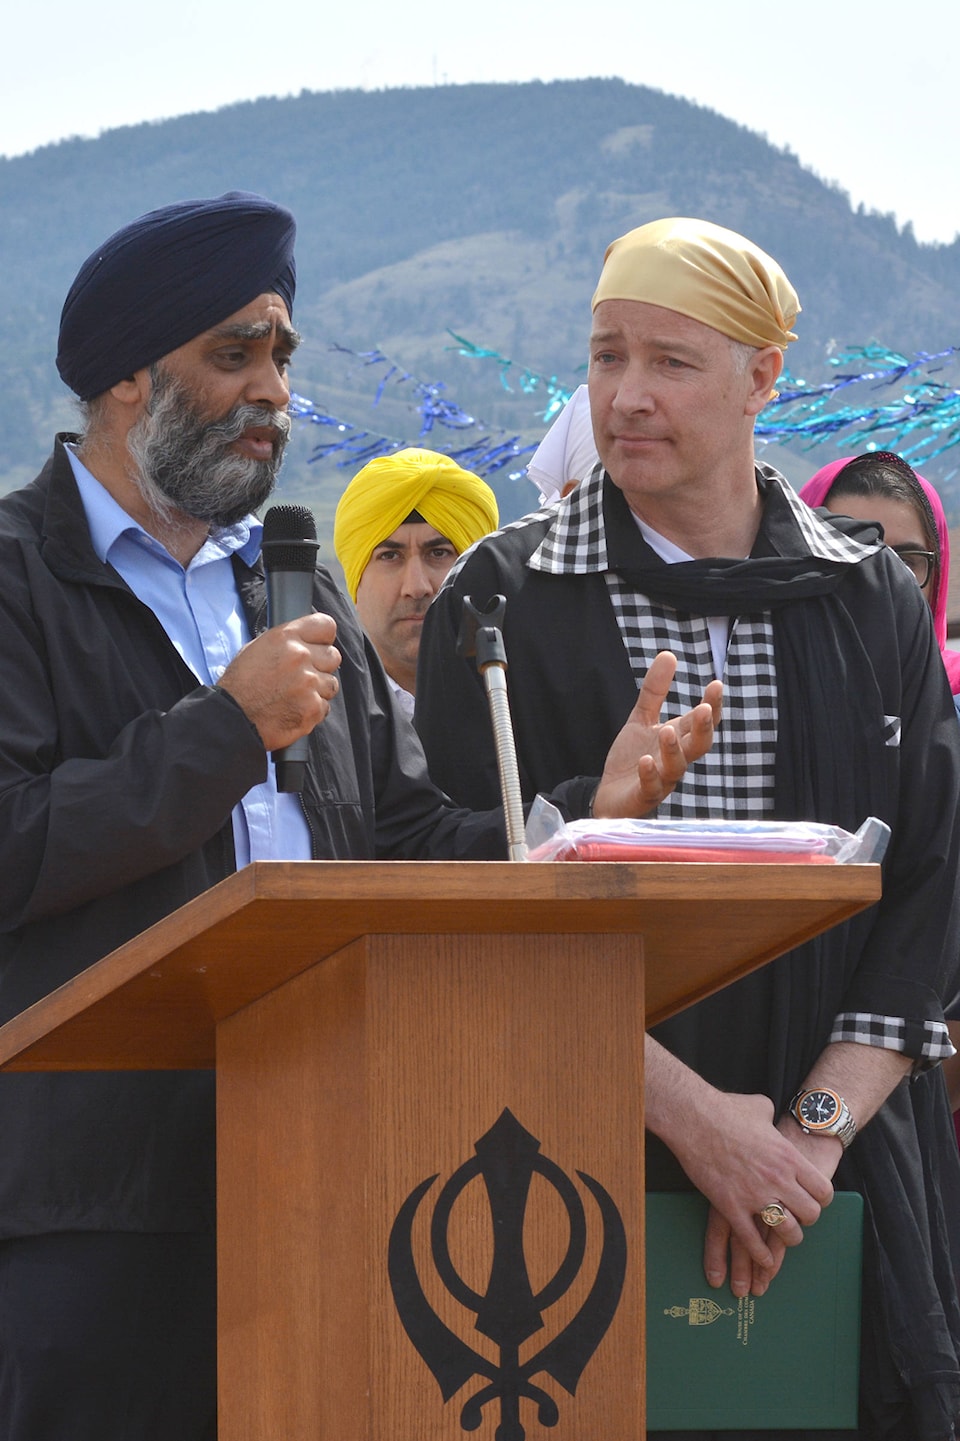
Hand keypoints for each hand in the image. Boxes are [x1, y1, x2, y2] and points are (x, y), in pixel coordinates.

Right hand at [218, 613, 341, 750]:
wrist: (232, 718)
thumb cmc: (240, 685)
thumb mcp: (257, 649)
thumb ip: (287, 642)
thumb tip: (307, 641)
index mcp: (285, 637)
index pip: (326, 626)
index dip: (323, 639)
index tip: (319, 646)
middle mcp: (300, 657)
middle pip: (333, 656)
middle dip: (321, 667)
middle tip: (302, 677)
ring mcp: (309, 683)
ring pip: (331, 684)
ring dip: (318, 691)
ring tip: (294, 696)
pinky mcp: (313, 708)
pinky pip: (325, 707)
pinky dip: (312, 711)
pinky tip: (293, 710)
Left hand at [592, 651, 721, 817]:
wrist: (609, 794)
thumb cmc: (633, 757)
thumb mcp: (641, 718)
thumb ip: (655, 691)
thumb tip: (669, 654)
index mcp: (679, 739)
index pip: (702, 721)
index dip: (712, 705)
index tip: (716, 684)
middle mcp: (676, 759)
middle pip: (699, 745)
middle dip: (704, 728)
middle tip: (705, 708)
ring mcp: (662, 779)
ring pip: (677, 767)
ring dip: (674, 749)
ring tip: (668, 731)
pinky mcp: (644, 795)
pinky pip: (652, 787)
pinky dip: (650, 774)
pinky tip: (646, 761)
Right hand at [693, 1099, 837, 1297]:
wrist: (694, 1118)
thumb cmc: (726, 1109)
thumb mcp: (761, 1107)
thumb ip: (772, 1118)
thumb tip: (770, 1115)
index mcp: (788, 1157)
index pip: (823, 1191)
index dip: (820, 1199)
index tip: (812, 1199)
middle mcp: (778, 1179)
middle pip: (810, 1214)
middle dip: (805, 1218)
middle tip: (796, 1216)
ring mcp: (754, 1195)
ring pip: (787, 1232)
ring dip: (787, 1237)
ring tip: (782, 1234)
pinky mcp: (731, 1206)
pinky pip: (752, 1240)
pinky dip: (761, 1254)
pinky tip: (764, 1258)